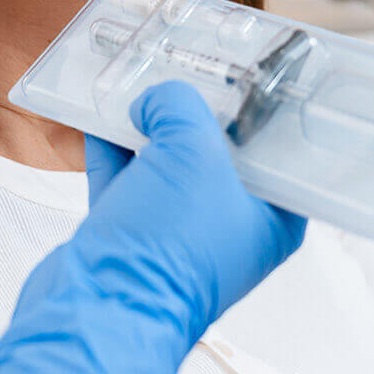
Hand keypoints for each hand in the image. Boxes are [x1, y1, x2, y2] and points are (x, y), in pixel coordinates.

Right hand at [0, 80, 306, 373]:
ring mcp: (176, 232)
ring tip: (135, 80)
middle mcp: (227, 226)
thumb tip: (157, 101)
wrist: (98, 308)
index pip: (275, 148)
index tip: (243, 70)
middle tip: (182, 65)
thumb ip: (179, 107)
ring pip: (165, 161)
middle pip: (215, 150)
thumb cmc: (167, 245)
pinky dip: (114, 144)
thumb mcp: (190, 151)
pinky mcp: (130, 236)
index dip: (259, 105)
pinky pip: (125, 176)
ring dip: (147, 124)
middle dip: (193, 109)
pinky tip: (101, 110)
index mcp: (270, 217)